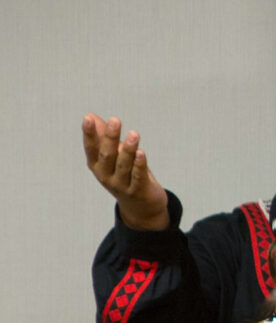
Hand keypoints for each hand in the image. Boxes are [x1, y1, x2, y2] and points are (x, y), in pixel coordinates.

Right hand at [82, 114, 169, 229]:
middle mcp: (106, 176)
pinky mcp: (138, 191)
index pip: (91, 149)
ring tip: (134, 134)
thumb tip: (91, 116)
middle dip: (110, 138)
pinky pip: (138, 176)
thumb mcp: (113, 157)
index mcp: (97, 166)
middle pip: (107, 155)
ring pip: (124, 165)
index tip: (88, 119)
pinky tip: (141, 153)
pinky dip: (139, 165)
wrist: (140, 207)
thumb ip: (103, 137)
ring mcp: (121, 185)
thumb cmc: (125, 175)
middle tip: (115, 120)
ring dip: (128, 149)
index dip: (89, 134)